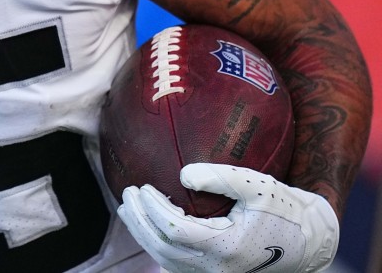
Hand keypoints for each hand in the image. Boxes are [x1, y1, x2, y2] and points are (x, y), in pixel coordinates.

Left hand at [117, 163, 337, 272]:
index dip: (153, 209)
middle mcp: (218, 268)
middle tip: (127, 194)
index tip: (141, 186)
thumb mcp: (258, 186)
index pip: (175, 230)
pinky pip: (177, 264)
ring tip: (129, 208)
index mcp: (227, 246)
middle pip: (163, 248)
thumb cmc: (285, 210)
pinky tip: (149, 224)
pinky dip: (158, 244)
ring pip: (166, 260)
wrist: (309, 243)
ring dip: (143, 234)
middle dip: (139, 221)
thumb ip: (221, 177)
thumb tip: (182, 175)